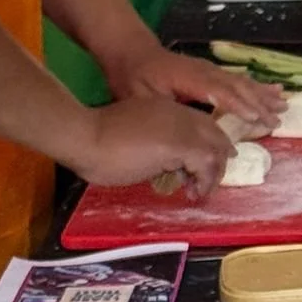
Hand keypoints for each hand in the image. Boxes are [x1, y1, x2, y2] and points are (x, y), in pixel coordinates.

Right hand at [72, 94, 232, 199]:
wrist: (84, 136)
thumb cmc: (96, 140)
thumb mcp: (133, 138)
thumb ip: (154, 146)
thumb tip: (168, 165)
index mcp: (165, 108)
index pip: (201, 123)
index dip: (210, 144)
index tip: (206, 166)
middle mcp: (178, 113)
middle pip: (215, 135)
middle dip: (216, 160)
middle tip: (206, 183)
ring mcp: (181, 126)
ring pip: (215, 149)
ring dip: (211, 174)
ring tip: (197, 191)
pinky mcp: (180, 144)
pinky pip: (206, 162)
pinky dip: (204, 181)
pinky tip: (192, 192)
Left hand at [107, 38, 283, 142]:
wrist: (131, 52)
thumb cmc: (132, 77)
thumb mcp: (138, 98)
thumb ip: (161, 115)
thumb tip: (181, 141)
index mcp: (186, 77)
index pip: (216, 90)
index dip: (236, 104)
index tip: (255, 117)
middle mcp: (203, 71)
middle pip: (236, 86)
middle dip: (258, 103)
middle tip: (277, 119)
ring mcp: (210, 70)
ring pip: (241, 82)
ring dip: (263, 95)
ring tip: (284, 106)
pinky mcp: (212, 73)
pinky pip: (239, 80)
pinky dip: (258, 88)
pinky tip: (274, 91)